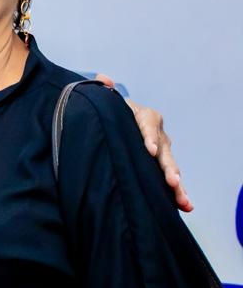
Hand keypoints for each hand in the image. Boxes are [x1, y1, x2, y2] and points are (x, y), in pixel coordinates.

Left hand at [95, 73, 191, 211]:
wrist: (116, 121)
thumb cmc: (110, 110)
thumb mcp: (105, 100)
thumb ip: (103, 91)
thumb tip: (103, 80)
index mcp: (145, 116)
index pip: (148, 124)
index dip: (149, 136)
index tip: (150, 150)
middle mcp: (158, 133)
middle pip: (165, 150)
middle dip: (168, 167)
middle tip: (172, 181)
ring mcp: (162, 150)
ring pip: (170, 167)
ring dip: (177, 184)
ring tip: (182, 200)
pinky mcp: (159, 165)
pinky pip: (168, 179)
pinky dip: (176, 193)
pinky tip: (185, 207)